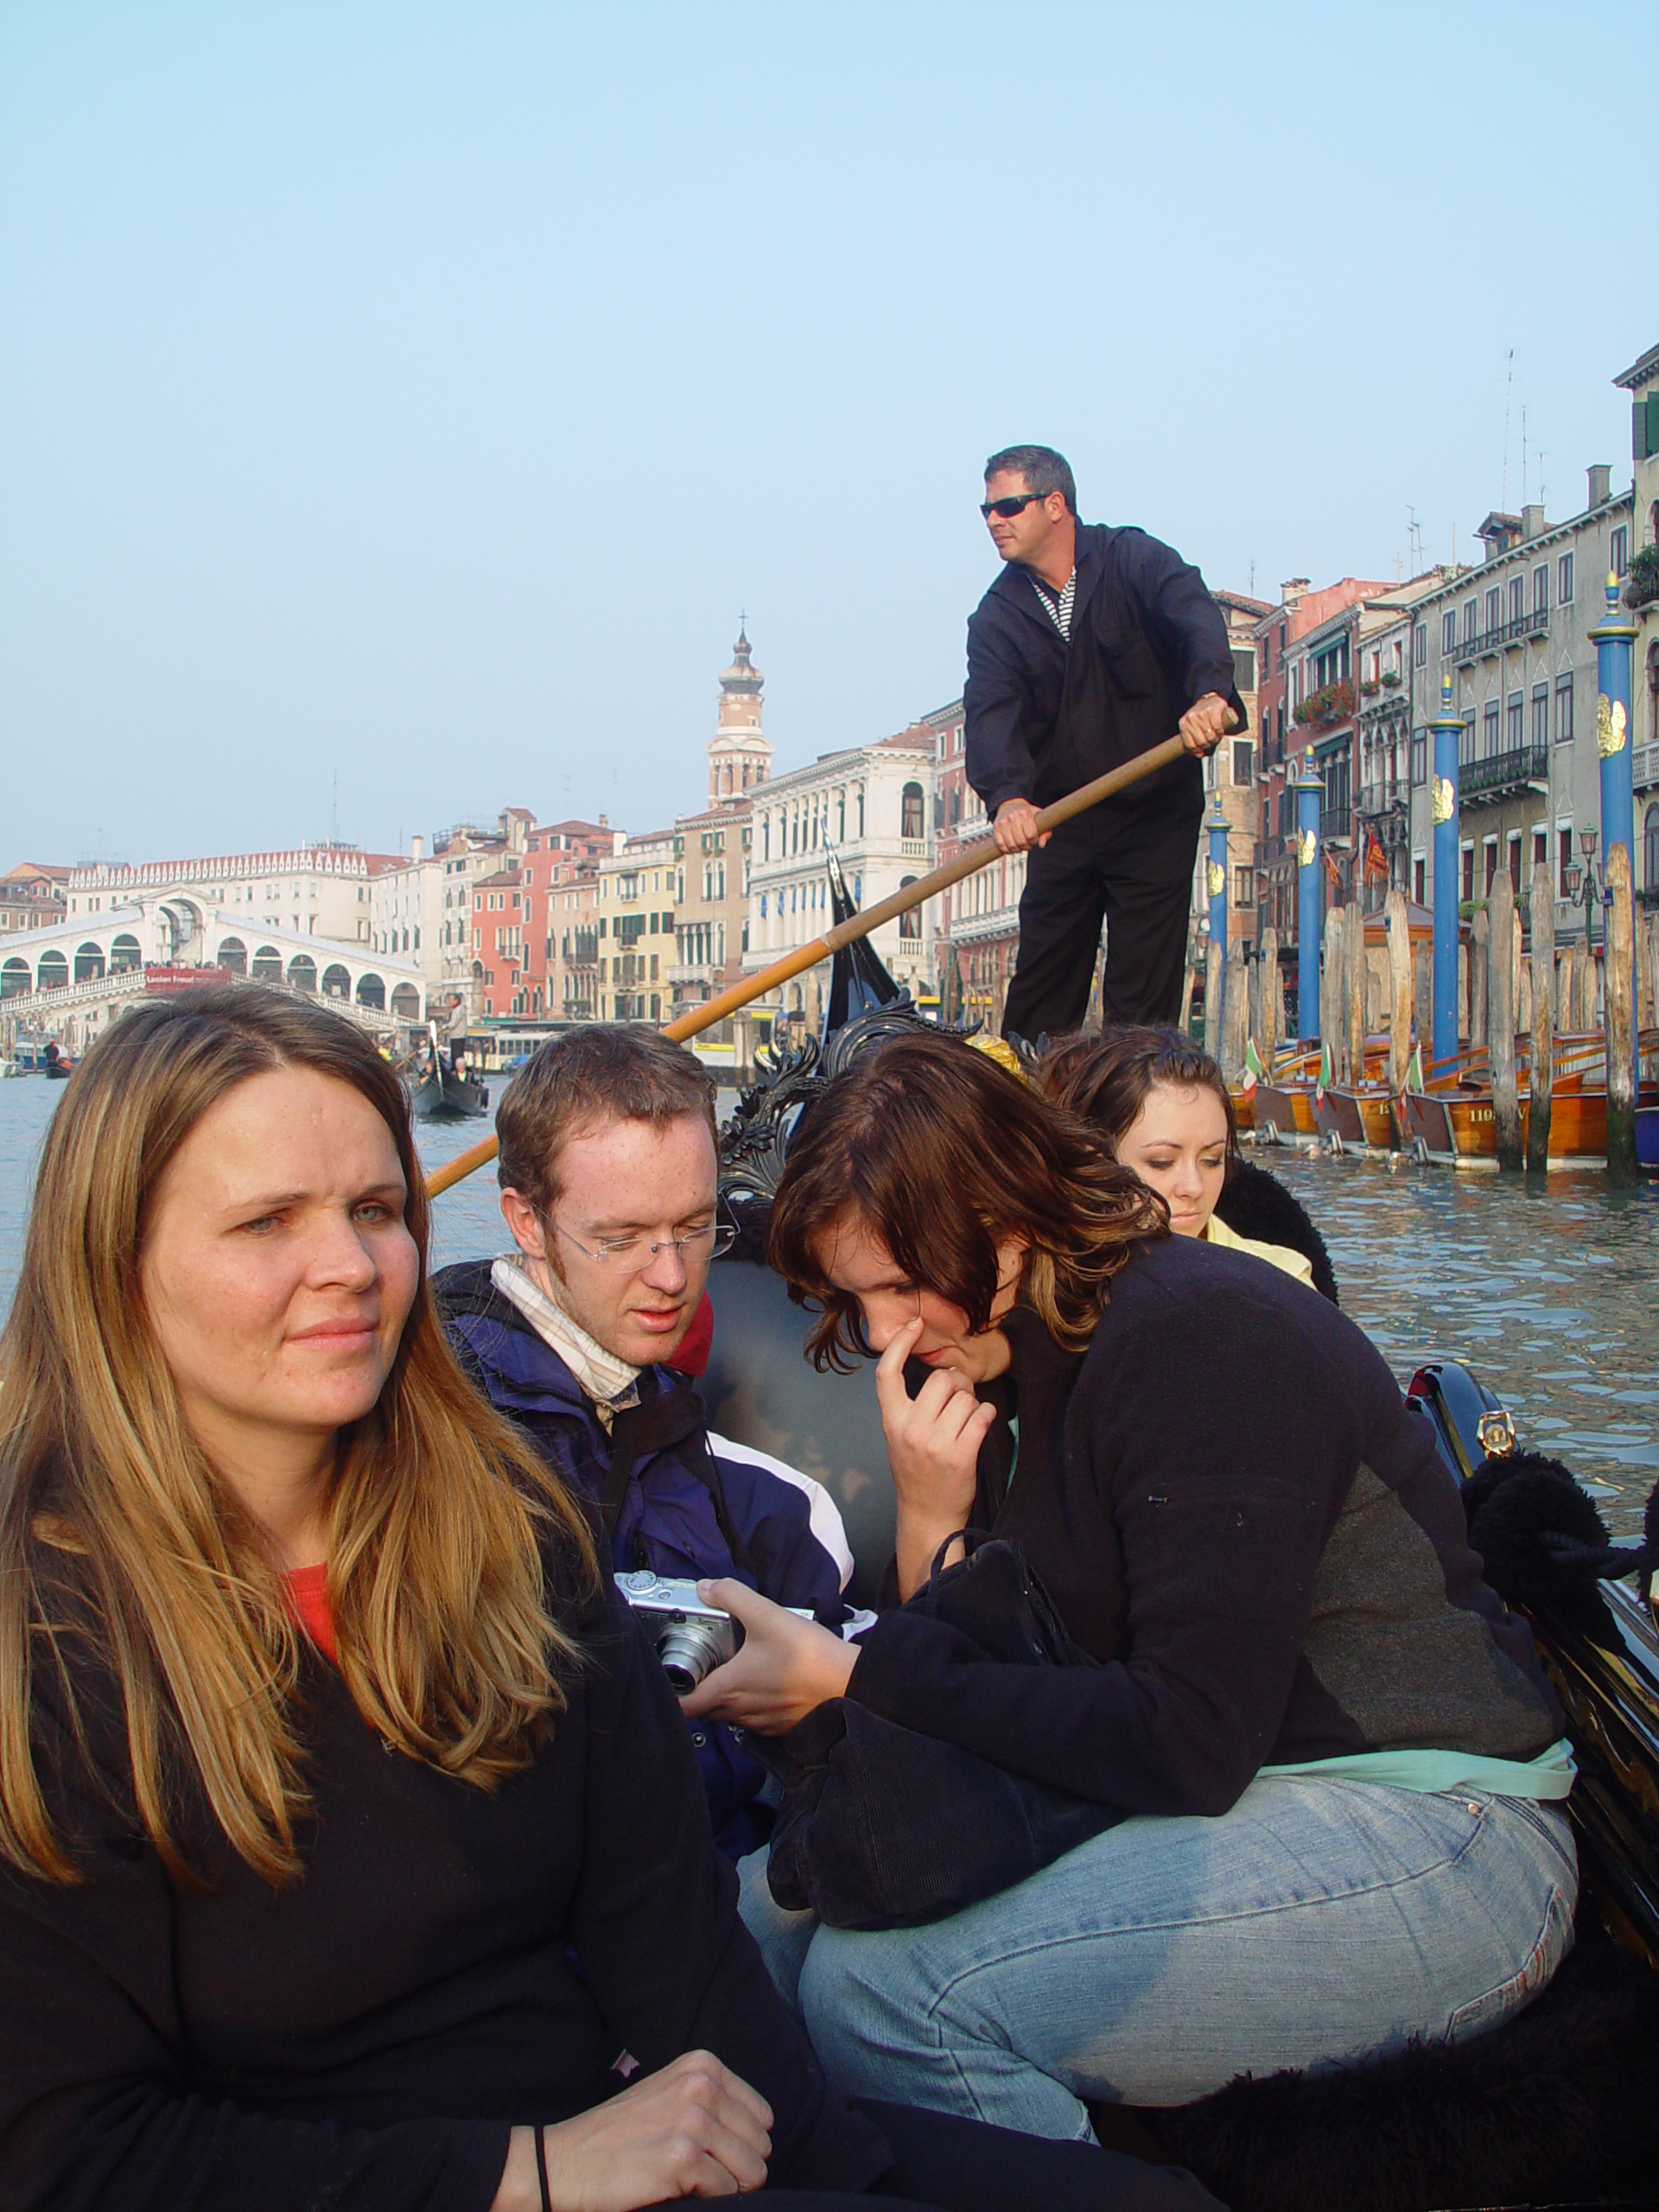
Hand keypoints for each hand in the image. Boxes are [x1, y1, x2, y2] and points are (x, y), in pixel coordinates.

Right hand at [493, 2052, 772, 2210]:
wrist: (567, 2162)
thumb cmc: (620, 2136)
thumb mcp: (670, 2095)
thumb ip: (714, 2102)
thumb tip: (761, 2136)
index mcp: (702, 2065)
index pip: (762, 2116)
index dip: (742, 2144)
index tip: (711, 2153)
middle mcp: (702, 2085)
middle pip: (761, 2145)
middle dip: (738, 2167)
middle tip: (698, 2173)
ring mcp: (693, 2120)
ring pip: (752, 2171)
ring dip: (725, 2186)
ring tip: (687, 2181)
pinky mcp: (683, 2158)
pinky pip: (726, 2191)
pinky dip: (707, 2199)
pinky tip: (673, 2188)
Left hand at [679, 1580, 855, 1734]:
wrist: (851, 1685)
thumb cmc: (809, 1656)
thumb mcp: (767, 1615)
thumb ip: (732, 1596)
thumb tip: (706, 1587)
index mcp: (729, 1690)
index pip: (683, 1706)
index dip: (672, 1692)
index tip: (673, 1674)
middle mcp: (740, 1713)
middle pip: (704, 1709)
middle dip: (699, 1689)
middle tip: (704, 1663)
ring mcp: (761, 1723)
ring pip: (729, 1714)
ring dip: (726, 1696)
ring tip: (736, 1668)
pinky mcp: (780, 1727)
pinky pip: (753, 1719)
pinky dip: (750, 1703)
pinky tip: (765, 1681)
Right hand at [875, 1316, 997, 1597]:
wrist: (927, 1516)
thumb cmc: (916, 1472)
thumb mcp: (900, 1437)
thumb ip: (910, 1407)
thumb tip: (942, 1373)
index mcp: (892, 1421)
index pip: (886, 1373)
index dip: (899, 1343)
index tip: (914, 1325)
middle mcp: (910, 1429)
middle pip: (941, 1380)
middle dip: (957, 1384)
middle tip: (959, 1400)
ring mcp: (936, 1444)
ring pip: (966, 1398)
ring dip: (973, 1405)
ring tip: (966, 1423)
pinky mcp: (961, 1456)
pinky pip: (982, 1415)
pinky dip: (986, 1417)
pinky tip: (979, 1427)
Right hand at [993, 796, 1050, 852]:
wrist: (1011, 805)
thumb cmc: (1028, 814)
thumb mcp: (1040, 819)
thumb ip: (1046, 832)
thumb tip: (1041, 845)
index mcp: (1025, 814)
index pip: (1031, 835)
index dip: (1034, 841)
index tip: (1034, 840)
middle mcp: (1013, 818)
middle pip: (1021, 842)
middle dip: (1027, 847)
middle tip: (1028, 844)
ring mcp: (1003, 823)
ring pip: (1011, 845)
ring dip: (1017, 850)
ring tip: (1020, 846)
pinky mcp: (995, 828)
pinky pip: (1000, 845)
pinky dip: (1007, 850)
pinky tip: (1011, 848)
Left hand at [1178, 692, 1235, 756]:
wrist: (1209, 700)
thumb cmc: (1200, 717)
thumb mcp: (1192, 727)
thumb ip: (1193, 741)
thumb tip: (1199, 755)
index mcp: (1183, 724)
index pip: (1189, 744)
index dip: (1197, 750)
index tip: (1202, 751)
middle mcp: (1191, 718)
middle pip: (1201, 741)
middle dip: (1207, 745)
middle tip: (1211, 742)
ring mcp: (1201, 714)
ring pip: (1210, 736)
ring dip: (1215, 739)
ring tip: (1216, 737)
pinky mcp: (1212, 711)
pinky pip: (1217, 728)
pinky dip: (1220, 732)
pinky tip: (1220, 731)